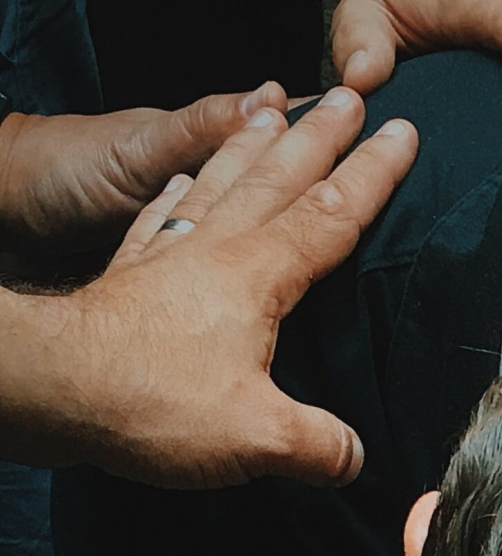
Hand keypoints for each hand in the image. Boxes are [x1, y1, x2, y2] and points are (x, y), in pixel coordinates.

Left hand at [0, 88, 418, 488]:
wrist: (46, 386)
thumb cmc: (149, 400)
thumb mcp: (257, 436)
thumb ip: (319, 445)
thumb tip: (353, 458)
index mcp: (258, 275)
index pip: (332, 213)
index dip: (373, 173)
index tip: (402, 132)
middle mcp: (215, 250)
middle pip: (279, 178)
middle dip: (321, 136)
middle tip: (349, 97)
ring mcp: (168, 256)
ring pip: (221, 182)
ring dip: (254, 145)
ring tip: (273, 110)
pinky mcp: (129, 276)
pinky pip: (159, 217)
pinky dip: (177, 193)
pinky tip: (181, 183)